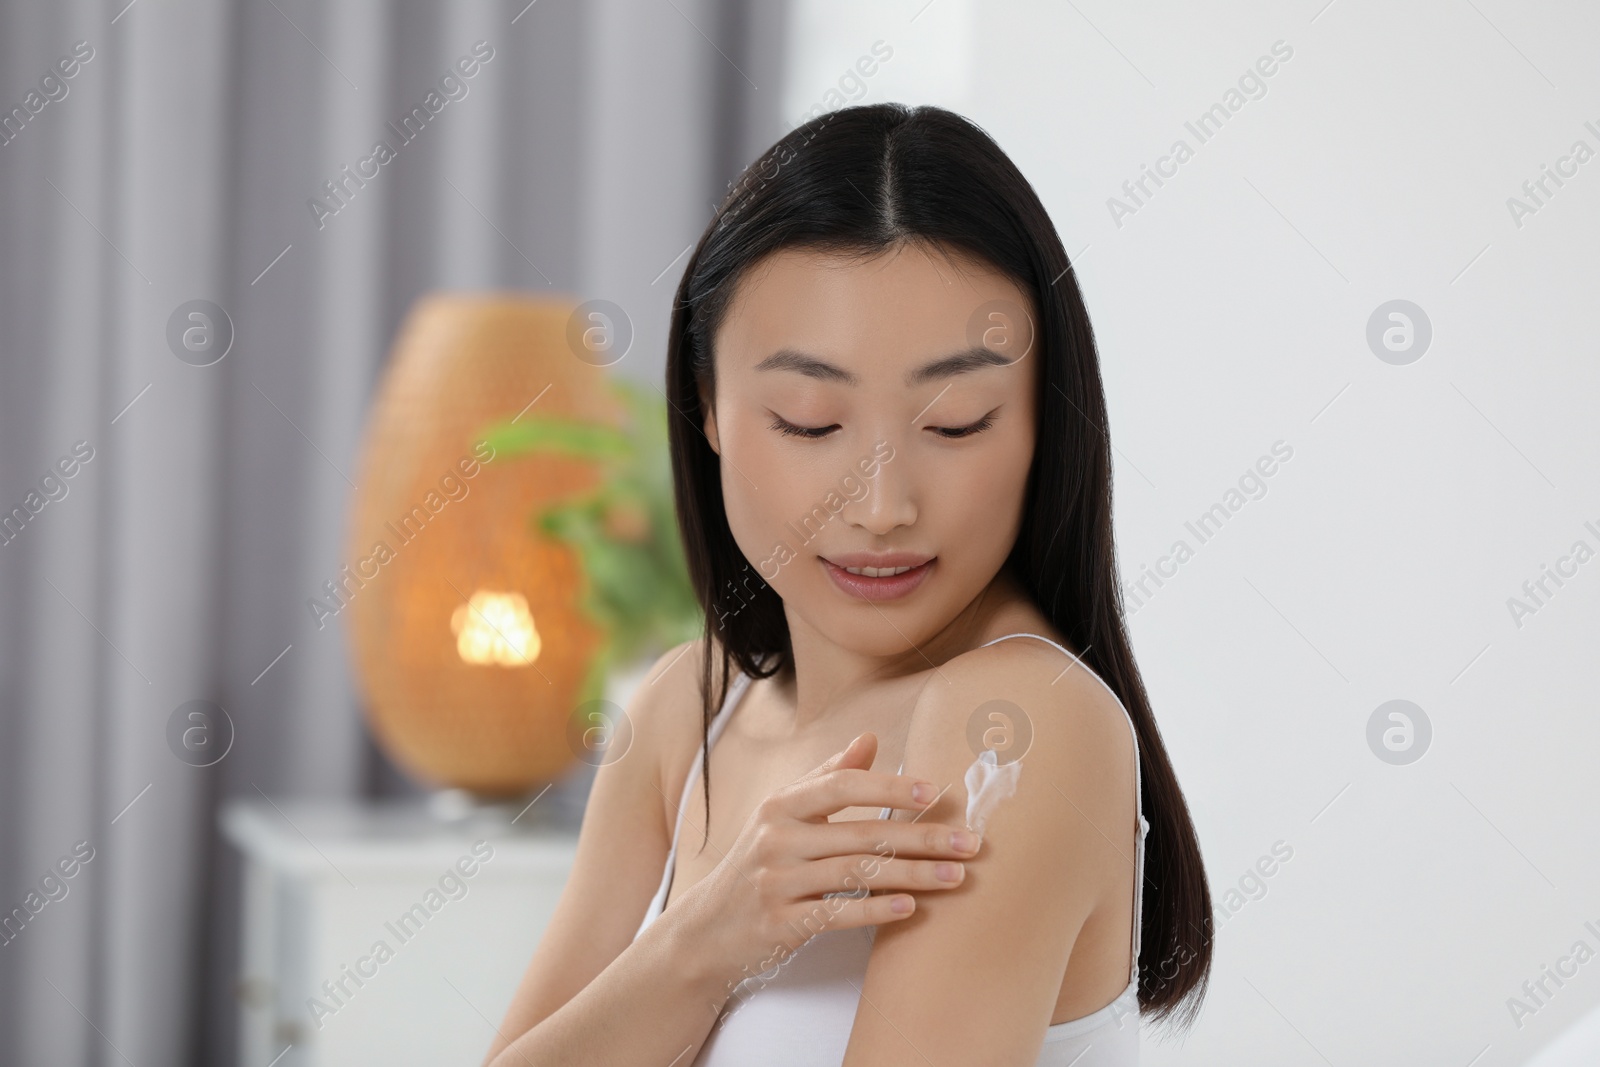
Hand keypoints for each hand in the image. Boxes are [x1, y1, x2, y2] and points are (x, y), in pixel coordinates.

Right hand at [677, 732, 981, 987]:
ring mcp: (776, 882)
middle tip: (969, 842)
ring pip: (857, 875)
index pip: (841, 786)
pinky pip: (836, 914)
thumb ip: (826, 777)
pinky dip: (876, 911)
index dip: (889, 787)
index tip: (934, 792)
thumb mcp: (781, 816)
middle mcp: (776, 839)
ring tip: (956, 877)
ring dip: (914, 875)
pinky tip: (911, 908)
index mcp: (781, 806)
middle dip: (922, 838)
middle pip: (861, 834)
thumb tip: (869, 738)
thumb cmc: (756, 864)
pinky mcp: (780, 924)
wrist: (705, 930)